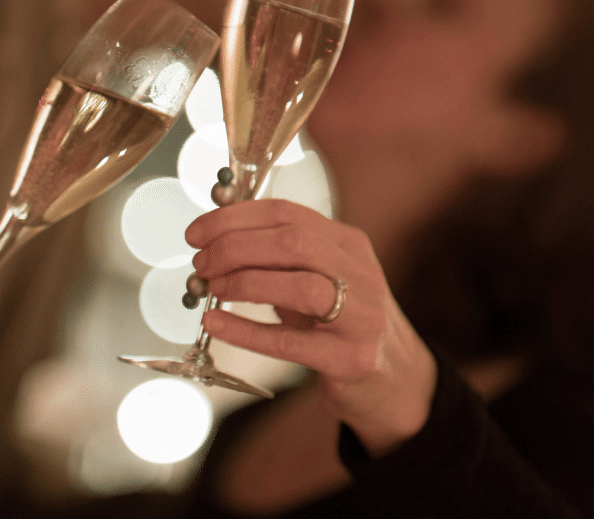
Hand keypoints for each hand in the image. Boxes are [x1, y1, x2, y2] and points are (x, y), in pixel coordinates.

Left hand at [186, 199, 436, 456]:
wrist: (395, 380)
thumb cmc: (343, 322)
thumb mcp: (320, 277)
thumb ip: (279, 258)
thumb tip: (215, 244)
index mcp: (347, 243)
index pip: (286, 214)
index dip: (234, 218)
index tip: (198, 232)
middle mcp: (359, 272)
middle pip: (292, 243)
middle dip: (235, 248)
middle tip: (202, 263)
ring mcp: (360, 316)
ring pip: (299, 287)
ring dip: (244, 283)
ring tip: (212, 288)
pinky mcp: (349, 359)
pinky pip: (290, 342)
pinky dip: (246, 330)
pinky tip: (216, 322)